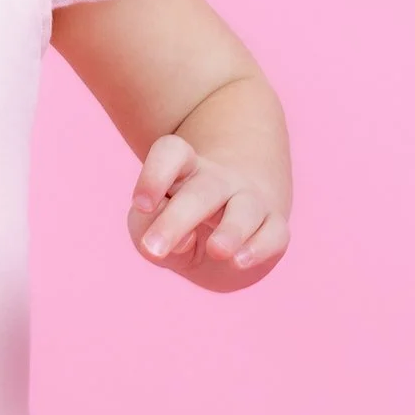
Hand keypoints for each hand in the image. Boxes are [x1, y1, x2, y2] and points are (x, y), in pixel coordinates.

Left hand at [127, 134, 290, 291]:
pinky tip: (240, 261)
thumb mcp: (145, 229)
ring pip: (245, 208)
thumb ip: (145, 230)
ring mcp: (250, 203)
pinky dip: (259, 248)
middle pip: (203, 190)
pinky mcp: (272, 229)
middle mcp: (219, 182)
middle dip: (178, 219)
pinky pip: (274, 234)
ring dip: (232, 229)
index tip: (140, 205)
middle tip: (154, 249)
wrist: (223, 245)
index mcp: (184, 172)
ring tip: (216, 250)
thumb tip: (180, 240)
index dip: (155, 174)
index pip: (172, 152)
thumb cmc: (177, 228)